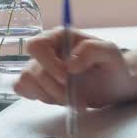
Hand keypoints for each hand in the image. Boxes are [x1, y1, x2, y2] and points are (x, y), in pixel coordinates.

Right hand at [14, 29, 134, 108]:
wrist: (113, 86)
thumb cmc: (112, 65)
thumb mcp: (110, 53)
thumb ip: (92, 50)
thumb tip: (69, 64)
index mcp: (59, 37)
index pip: (37, 46)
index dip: (47, 63)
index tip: (66, 78)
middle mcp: (46, 51)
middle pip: (31, 69)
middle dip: (54, 88)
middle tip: (77, 98)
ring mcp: (39, 68)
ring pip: (26, 82)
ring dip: (50, 96)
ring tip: (73, 101)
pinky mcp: (37, 85)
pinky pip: (23, 89)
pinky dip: (39, 97)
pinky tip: (58, 99)